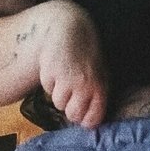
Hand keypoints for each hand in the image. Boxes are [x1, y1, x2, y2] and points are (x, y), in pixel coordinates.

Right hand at [38, 2, 107, 127]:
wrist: (68, 28)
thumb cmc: (86, 54)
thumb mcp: (98, 74)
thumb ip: (96, 96)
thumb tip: (89, 122)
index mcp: (100, 88)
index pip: (92, 120)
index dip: (85, 120)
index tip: (82, 115)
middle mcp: (85, 87)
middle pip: (73, 116)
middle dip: (70, 108)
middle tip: (71, 93)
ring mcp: (67, 81)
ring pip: (59, 104)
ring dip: (59, 94)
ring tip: (64, 76)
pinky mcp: (51, 74)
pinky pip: (48, 90)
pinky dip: (50, 83)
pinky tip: (55, 69)